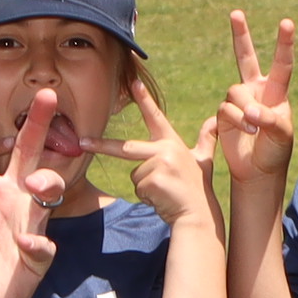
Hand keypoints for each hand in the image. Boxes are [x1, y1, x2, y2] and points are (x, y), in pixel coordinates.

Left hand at [0, 106, 63, 297]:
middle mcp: (7, 200)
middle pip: (27, 155)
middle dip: (37, 125)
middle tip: (45, 93)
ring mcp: (25, 224)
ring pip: (48, 190)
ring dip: (47, 181)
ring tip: (37, 186)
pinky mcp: (36, 255)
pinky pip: (42, 243)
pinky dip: (36, 243)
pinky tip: (24, 246)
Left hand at [107, 77, 214, 232]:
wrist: (199, 215)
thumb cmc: (197, 189)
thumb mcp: (204, 161)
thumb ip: (207, 139)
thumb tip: (215, 120)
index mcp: (172, 142)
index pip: (155, 117)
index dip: (144, 99)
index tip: (132, 82)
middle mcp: (166, 149)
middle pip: (125, 147)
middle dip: (100, 145)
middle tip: (82, 142)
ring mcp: (159, 164)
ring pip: (134, 174)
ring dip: (145, 186)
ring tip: (164, 191)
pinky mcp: (153, 180)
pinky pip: (138, 187)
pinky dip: (147, 196)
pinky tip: (162, 198)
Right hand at [209, 11, 297, 188]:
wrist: (257, 170)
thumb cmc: (275, 152)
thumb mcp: (282, 136)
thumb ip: (270, 119)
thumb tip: (250, 110)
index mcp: (276, 92)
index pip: (282, 65)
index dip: (284, 44)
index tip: (287, 23)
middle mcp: (256, 91)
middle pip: (245, 57)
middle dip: (240, 35)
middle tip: (236, 13)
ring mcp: (239, 101)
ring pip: (235, 92)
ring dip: (244, 110)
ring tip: (255, 128)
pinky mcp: (224, 113)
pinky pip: (226, 108)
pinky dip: (236, 120)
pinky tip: (246, 131)